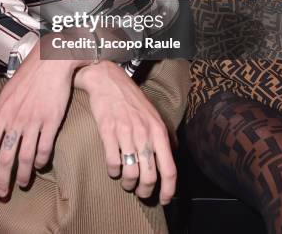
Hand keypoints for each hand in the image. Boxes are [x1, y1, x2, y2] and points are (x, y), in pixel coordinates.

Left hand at [0, 38, 78, 197]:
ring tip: (22, 183)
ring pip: (26, 156)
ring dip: (23, 174)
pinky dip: (41, 160)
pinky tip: (39, 164)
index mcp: (2, 112)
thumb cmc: (28, 75)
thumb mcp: (6, 94)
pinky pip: (45, 147)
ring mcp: (34, 120)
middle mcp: (16, 119)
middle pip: (6, 157)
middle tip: (2, 193)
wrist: (51, 61)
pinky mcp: (52, 120)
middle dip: (2, 179)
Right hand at [74, 61, 175, 201]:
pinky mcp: (107, 132)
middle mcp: (145, 134)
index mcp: (158, 131)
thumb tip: (173, 154)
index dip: (169, 190)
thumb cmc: (131, 98)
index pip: (169, 169)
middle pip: (149, 177)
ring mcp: (125, 134)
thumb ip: (164, 135)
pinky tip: (113, 168)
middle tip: (140, 192)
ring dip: (128, 184)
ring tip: (126, 181)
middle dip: (145, 192)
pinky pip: (112, 164)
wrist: (108, 80)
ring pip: (130, 174)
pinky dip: (113, 172)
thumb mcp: (154, 114)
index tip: (165, 199)